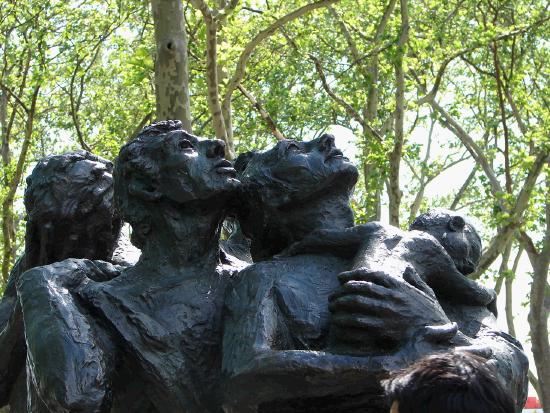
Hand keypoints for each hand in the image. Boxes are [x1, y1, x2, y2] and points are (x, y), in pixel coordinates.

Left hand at [328, 268, 452, 352]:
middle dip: (342, 290)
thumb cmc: (432, 315)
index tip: (341, 277)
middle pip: (359, 287)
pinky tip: (339, 321)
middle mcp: (391, 296)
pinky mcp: (384, 329)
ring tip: (332, 307)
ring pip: (356, 302)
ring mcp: (386, 312)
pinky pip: (359, 322)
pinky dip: (346, 320)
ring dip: (341, 303)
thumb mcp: (427, 293)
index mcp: (398, 285)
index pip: (371, 274)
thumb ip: (415, 279)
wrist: (439, 336)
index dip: (353, 274)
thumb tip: (408, 268)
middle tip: (332, 295)